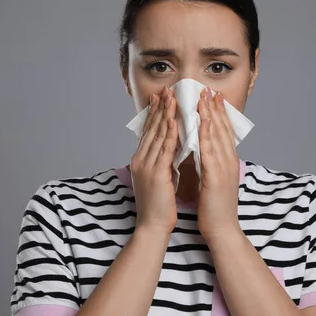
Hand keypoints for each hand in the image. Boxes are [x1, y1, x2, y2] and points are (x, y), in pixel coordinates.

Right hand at [130, 86, 178, 235]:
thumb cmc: (158, 206)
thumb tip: (170, 149)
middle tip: (166, 89)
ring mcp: (146, 166)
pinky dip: (169, 133)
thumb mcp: (158, 179)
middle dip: (160, 107)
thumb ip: (161, 162)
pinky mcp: (155, 173)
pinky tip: (174, 120)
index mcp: (141, 160)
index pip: (148, 131)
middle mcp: (140, 160)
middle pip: (151, 128)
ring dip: (165, 114)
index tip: (161, 97)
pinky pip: (164, 149)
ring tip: (172, 97)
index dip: (155, 113)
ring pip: (157, 134)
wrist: (152, 227)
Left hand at [196, 88, 241, 241]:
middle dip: (214, 108)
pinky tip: (203, 121)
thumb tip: (201, 150)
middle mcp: (228, 161)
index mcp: (227, 161)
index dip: (217, 113)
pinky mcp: (216, 176)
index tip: (211, 97)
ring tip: (204, 97)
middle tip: (208, 89)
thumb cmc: (215, 207)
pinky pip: (210, 151)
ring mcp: (224, 167)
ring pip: (217, 135)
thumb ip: (209, 163)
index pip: (222, 132)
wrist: (222, 230)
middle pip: (222, 129)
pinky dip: (207, 134)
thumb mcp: (213, 180)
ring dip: (210, 115)